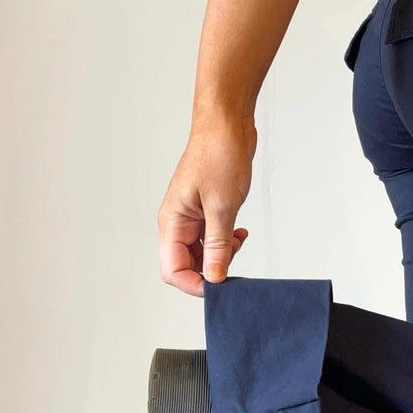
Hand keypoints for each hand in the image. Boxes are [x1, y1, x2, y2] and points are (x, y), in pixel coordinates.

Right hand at [158, 118, 256, 296]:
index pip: (172, 270)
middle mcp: (178, 222)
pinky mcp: (207, 210)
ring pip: (202, 252)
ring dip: (222, 255)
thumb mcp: (222, 207)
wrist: (227, 125)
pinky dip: (227, 242)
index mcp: (172, 222)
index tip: (219, 287)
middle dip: (210, 270)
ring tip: (238, 242)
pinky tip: (240, 233)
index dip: (195, 284)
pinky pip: (212, 237)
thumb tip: (214, 277)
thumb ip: (218, 245)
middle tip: (234, 265)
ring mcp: (192, 216)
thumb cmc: (218, 154)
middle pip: (186, 265)